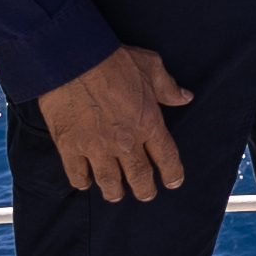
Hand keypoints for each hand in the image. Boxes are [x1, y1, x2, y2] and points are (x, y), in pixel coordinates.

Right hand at [37, 45, 200, 201]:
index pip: (167, 157)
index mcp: (149, 123)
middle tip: (145, 195)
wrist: (74, 60)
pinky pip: (77, 174)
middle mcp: (125, 141)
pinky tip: (85, 182)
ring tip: (116, 195)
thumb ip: (168, 87)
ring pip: (109, 181)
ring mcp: (96, 147)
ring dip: (114, 191)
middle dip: (144, 190)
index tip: (173, 182)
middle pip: (139, 176)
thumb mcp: (151, 67)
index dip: (172, 173)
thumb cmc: (114, 60)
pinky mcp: (70, 146)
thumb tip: (185, 97)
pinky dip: (82, 181)